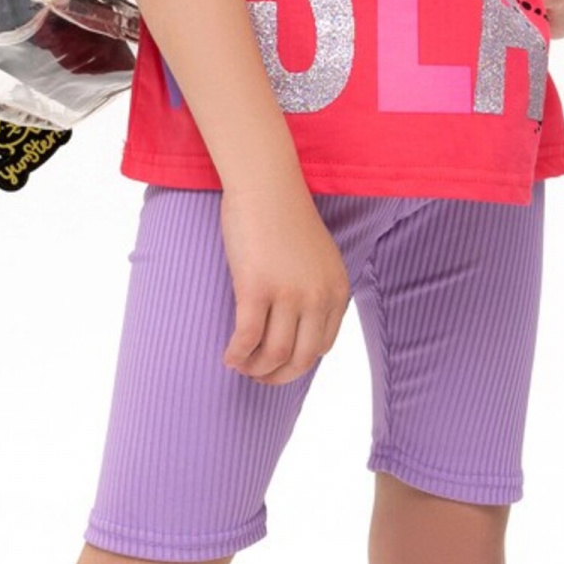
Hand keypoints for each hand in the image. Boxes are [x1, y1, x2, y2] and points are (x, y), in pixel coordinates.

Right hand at [219, 180, 350, 383]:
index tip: (278, 366)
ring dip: (255, 369)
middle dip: (278, 376)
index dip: (298, 364)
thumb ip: (315, 291)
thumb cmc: (284, 218)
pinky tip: (227, 358)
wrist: (266, 186)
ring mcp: (289, 293)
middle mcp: (318, 296)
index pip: (323, 346)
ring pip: (274, 353)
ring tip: (240, 366)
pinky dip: (236, 354)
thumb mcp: (317, 259)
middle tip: (257, 377)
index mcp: (336, 291)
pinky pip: (247, 337)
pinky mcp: (257, 287)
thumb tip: (295, 328)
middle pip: (302, 358)